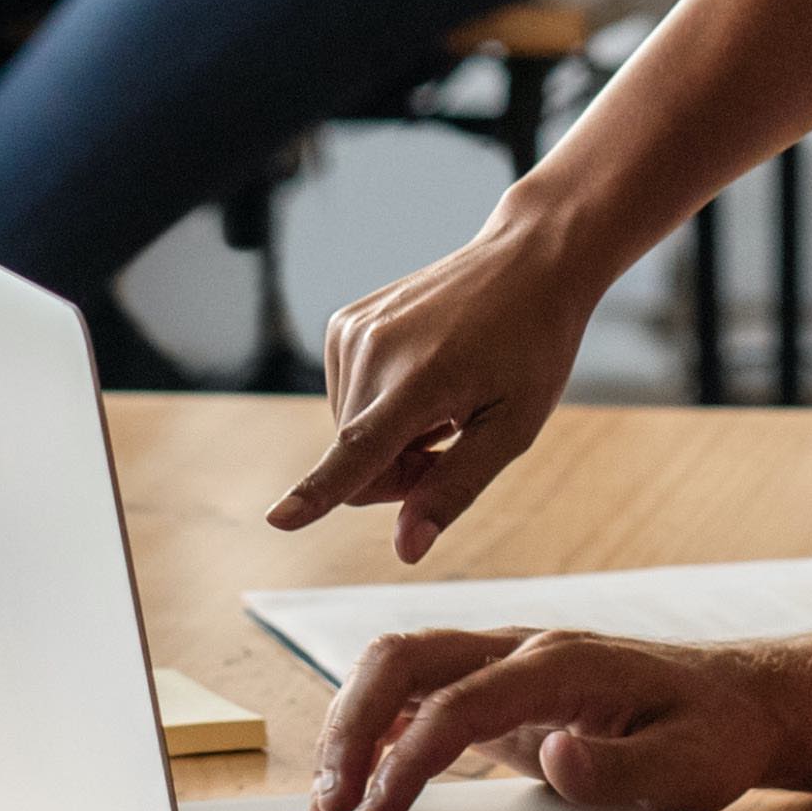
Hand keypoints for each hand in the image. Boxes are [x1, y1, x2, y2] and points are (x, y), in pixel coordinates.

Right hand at [271, 205, 600, 558]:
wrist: (529, 260)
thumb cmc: (533, 345)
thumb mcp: (514, 426)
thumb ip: (454, 488)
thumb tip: (406, 549)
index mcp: (421, 379)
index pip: (358, 451)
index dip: (317, 493)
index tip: (278, 519)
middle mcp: (374, 350)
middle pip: (356, 464)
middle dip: (400, 470)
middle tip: (456, 435)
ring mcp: (352, 332)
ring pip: (348, 434)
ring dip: (391, 436)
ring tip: (445, 398)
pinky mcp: (344, 323)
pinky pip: (347, 397)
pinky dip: (381, 403)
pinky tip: (424, 373)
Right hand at [312, 625, 797, 810]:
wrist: (745, 700)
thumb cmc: (719, 731)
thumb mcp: (691, 764)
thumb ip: (621, 767)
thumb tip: (556, 758)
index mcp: (564, 665)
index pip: (459, 701)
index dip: (407, 758)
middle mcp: (527, 650)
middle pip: (408, 658)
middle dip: (352, 724)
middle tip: (330, 804)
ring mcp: (512, 663)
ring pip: (404, 665)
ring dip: (355, 722)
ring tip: (332, 796)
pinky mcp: (506, 689)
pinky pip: (423, 688)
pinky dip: (380, 722)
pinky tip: (363, 769)